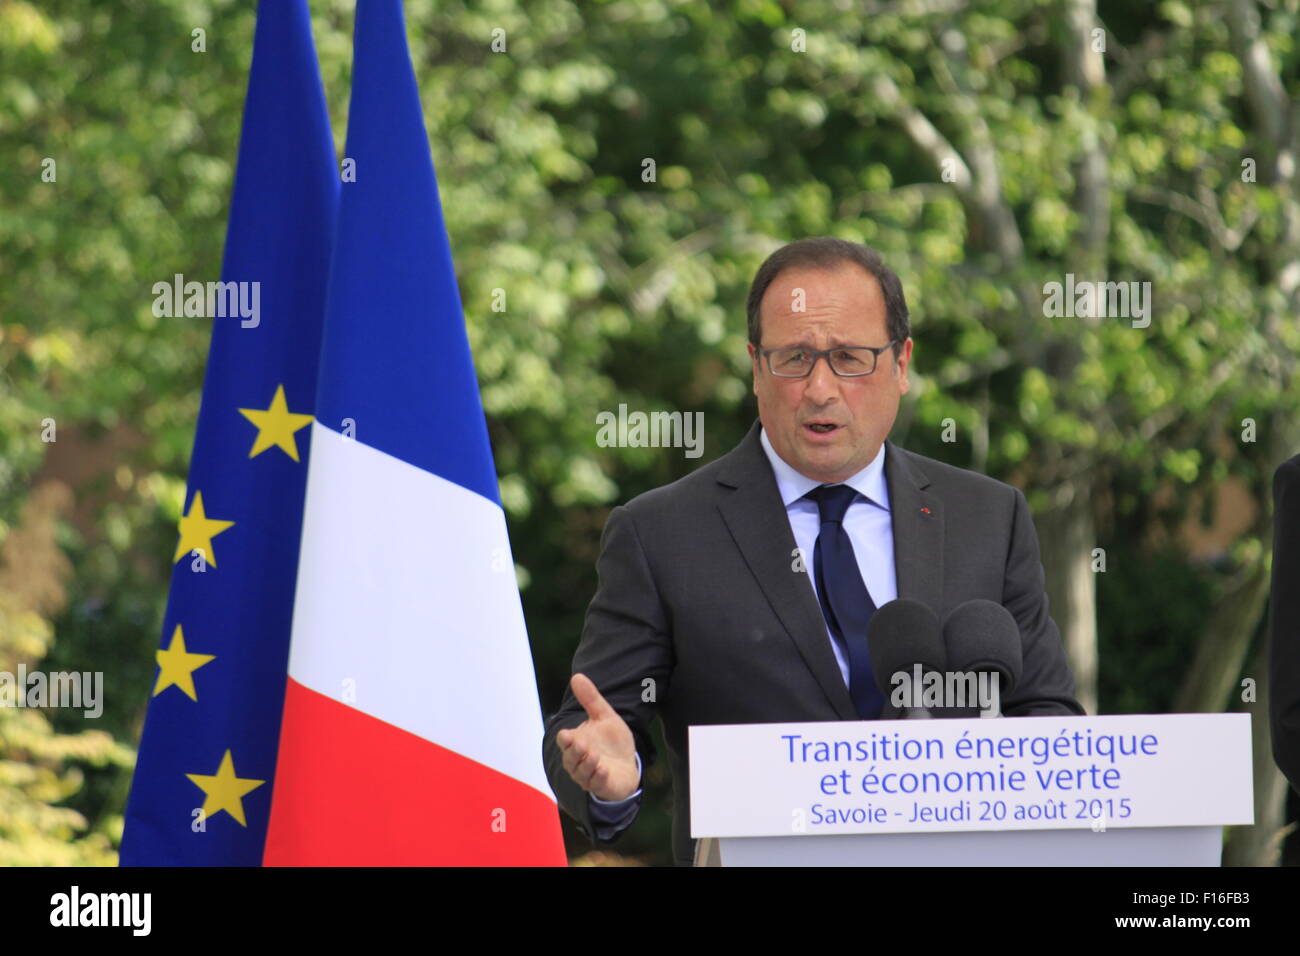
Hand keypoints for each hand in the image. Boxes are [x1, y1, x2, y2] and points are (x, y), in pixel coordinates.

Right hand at [556, 673, 639, 801]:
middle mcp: (577, 761)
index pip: (564, 741)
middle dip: (575, 752)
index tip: (568, 735)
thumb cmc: (611, 742)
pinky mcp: (602, 786)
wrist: (628, 765)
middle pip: (570, 758)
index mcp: (575, 743)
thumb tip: (576, 676)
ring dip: (587, 764)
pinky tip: (604, 770)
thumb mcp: (605, 716)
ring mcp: (588, 775)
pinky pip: (596, 784)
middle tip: (582, 744)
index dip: (565, 739)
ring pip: (581, 772)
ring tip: (595, 756)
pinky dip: (598, 778)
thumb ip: (591, 699)